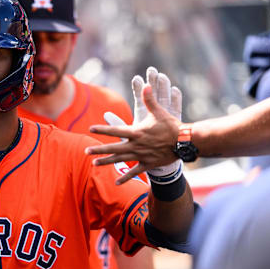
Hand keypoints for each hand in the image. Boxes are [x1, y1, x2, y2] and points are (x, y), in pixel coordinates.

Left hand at [86, 67, 182, 183]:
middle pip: (114, 148)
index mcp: (136, 132)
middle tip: (85, 151)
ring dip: (107, 162)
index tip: (90, 128)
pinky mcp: (148, 164)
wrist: (184, 142)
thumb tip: (146, 85)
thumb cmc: (171, 126)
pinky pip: (134, 172)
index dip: (102, 129)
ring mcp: (141, 156)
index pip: (115, 130)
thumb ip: (150, 100)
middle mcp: (136, 145)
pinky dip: (125, 178)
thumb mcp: (159, 112)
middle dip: (99, 150)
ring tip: (94, 164)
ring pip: (120, 160)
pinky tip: (116, 183)